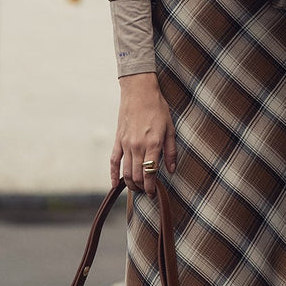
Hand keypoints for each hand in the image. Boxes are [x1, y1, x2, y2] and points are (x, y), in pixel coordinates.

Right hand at [111, 73, 176, 195]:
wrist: (139, 92)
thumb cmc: (158, 108)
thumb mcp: (170, 129)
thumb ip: (171, 151)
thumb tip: (171, 170)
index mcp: (153, 145)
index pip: (150, 173)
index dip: (151, 187)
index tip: (154, 194)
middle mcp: (138, 147)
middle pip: (137, 176)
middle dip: (142, 188)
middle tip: (147, 193)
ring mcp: (126, 144)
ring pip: (126, 171)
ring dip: (130, 184)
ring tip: (136, 189)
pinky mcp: (118, 140)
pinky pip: (113, 161)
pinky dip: (113, 174)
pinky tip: (115, 184)